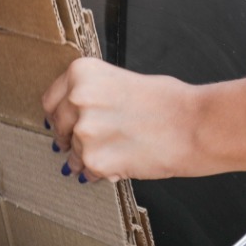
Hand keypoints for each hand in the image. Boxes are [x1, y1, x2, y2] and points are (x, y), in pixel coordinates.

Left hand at [43, 57, 205, 181]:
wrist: (193, 125)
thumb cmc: (169, 102)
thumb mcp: (123, 79)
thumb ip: (94, 94)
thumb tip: (75, 114)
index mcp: (82, 73)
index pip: (51, 100)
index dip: (58, 114)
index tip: (62, 122)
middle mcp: (77, 99)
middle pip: (59, 128)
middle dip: (71, 137)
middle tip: (91, 141)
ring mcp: (84, 132)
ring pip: (73, 153)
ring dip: (88, 156)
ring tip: (117, 151)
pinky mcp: (95, 161)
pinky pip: (87, 172)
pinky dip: (100, 172)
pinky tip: (120, 164)